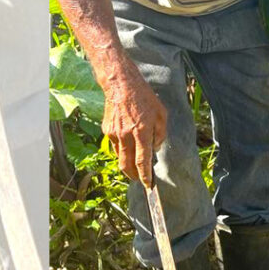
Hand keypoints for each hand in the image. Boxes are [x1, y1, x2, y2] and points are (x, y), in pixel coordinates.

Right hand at [102, 69, 167, 187]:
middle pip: (127, 165)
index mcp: (141, 131)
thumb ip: (160, 134)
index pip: (143, 160)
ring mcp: (114, 133)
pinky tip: (128, 143)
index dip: (145, 175)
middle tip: (140, 180)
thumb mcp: (161, 114)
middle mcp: (126, 135)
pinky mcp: (107, 130)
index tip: (148, 185)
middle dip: (134, 176)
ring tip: (135, 164)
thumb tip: (154, 148)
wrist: (121, 84)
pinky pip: (115, 145)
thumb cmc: (144, 98)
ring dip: (127, 164)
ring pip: (120, 157)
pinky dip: (122, 149)